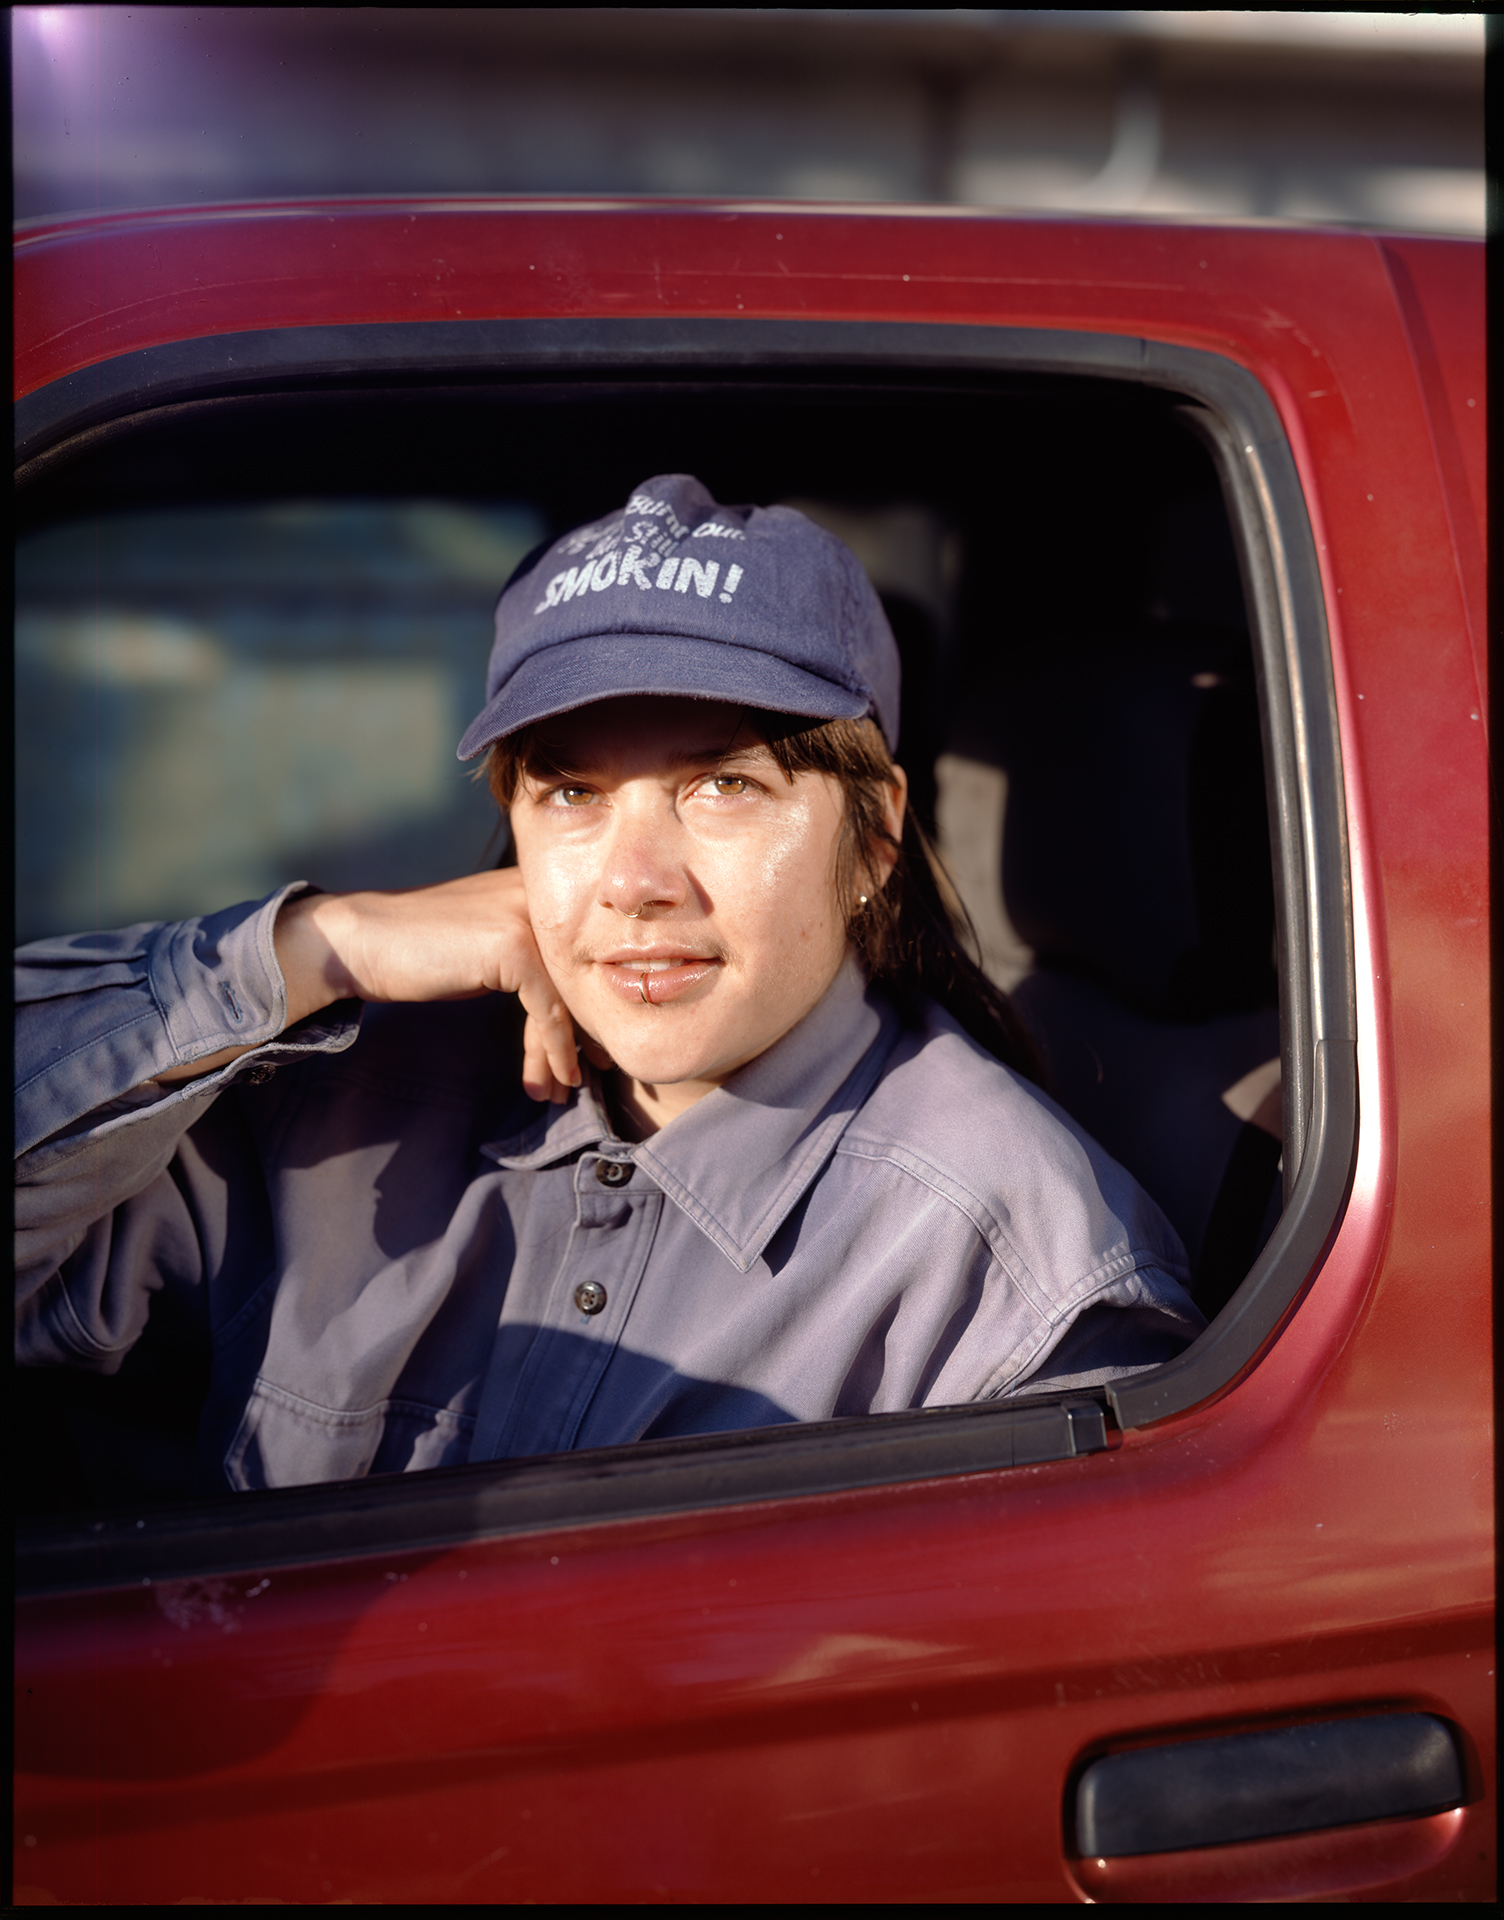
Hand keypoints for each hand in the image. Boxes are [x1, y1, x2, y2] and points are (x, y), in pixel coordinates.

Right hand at [276, 873, 582, 1101]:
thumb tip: (572, 1008)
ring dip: (566, 1051)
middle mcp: (541, 896)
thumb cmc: (420, 951)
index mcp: (539, 890)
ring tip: (560, 1090)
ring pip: (566, 999)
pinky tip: (553, 1075)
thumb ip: (530, 962)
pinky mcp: (513, 946)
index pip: (577, 959)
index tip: (592, 1051)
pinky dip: (553, 1048)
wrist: (360, 941)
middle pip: (578, 979)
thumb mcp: (487, 950)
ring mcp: (527, 918)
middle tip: (590, 1075)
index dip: (585, 1008)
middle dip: (583, 1034)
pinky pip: (548, 1009)